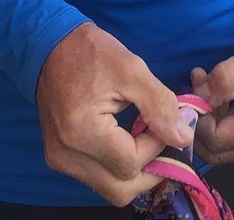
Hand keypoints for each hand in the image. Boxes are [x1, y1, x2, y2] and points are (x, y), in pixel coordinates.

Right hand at [35, 22, 193, 203]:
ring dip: (134, 170)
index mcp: (82, 131)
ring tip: (144, 138)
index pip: (132, 163)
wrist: (50, 44)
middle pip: (121, 189)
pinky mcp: (59, 158)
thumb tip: (183, 138)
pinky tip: (125, 140)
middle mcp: (66, 155)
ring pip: (109, 187)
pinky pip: (96, 176)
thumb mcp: (132, 69)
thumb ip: (160, 105)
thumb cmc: (91, 52)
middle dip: (149, 170)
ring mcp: (60, 160)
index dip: (157, 147)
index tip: (165, 122)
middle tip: (162, 141)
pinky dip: (116, 166)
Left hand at [190, 28, 233, 164]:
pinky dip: (223, 125)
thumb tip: (197, 99)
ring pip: (224, 150)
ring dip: (210, 122)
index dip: (197, 116)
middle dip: (200, 122)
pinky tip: (221, 99)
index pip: (214, 139)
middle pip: (216, 151)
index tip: (193, 88)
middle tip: (197, 88)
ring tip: (207, 86)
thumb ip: (222, 80)